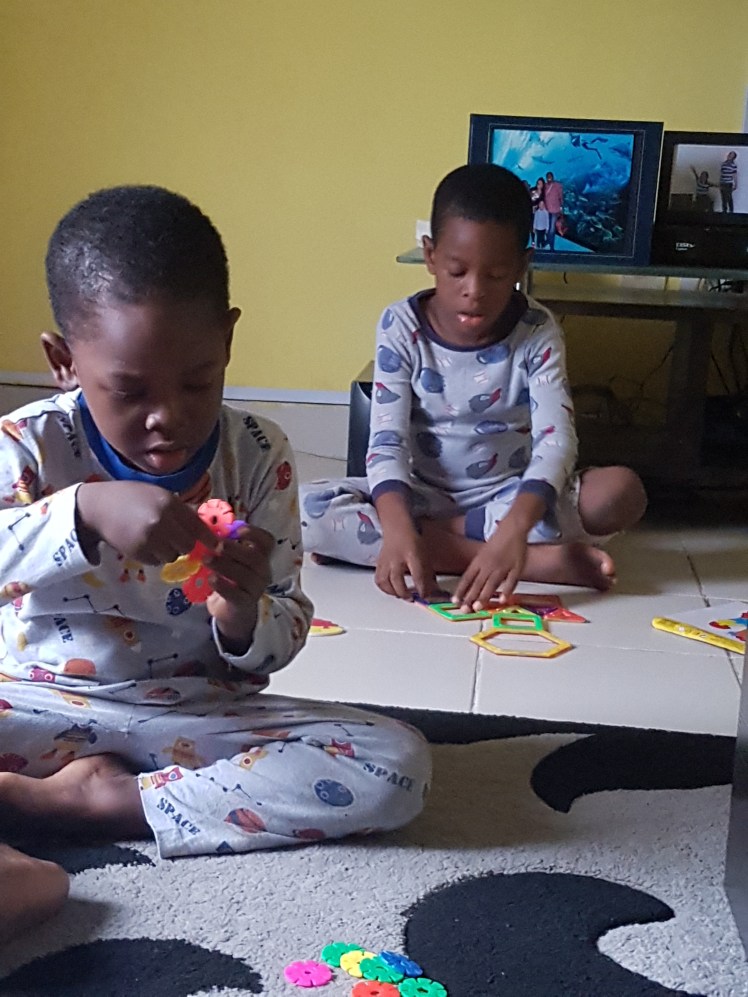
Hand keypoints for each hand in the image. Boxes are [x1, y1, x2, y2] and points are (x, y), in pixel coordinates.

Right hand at [76, 481, 218, 564]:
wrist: (99, 507)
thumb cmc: (132, 497)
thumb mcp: (159, 495)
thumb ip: (181, 511)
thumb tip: (206, 528)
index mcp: (169, 504)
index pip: (197, 527)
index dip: (209, 539)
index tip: (216, 546)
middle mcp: (161, 522)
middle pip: (188, 545)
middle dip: (185, 544)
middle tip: (176, 538)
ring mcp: (148, 539)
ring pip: (172, 556)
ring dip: (169, 551)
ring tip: (156, 539)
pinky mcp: (137, 552)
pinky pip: (156, 562)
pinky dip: (154, 556)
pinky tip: (144, 543)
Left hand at [204, 525, 274, 653]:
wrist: (231, 611)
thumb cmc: (229, 579)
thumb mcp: (229, 561)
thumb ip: (224, 546)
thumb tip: (208, 529)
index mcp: (260, 557)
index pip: (267, 542)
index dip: (255, 534)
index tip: (238, 530)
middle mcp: (263, 572)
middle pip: (256, 558)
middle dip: (234, 549)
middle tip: (215, 546)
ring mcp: (256, 589)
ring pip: (246, 575)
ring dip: (224, 565)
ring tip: (206, 560)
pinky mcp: (244, 603)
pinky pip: (236, 594)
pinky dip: (222, 585)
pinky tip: (211, 579)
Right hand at [375, 527, 435, 599]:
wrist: (397, 527)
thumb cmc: (412, 540)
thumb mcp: (425, 555)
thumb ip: (428, 574)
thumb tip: (432, 590)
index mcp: (412, 554)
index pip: (417, 575)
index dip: (422, 588)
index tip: (426, 596)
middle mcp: (397, 558)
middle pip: (397, 580)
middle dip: (405, 593)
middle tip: (412, 599)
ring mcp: (386, 561)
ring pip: (385, 581)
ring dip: (393, 592)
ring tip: (400, 595)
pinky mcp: (379, 563)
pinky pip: (379, 579)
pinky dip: (384, 587)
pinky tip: (390, 589)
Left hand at [453, 521, 527, 610]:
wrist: (513, 528)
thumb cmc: (498, 541)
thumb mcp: (483, 553)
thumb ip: (478, 568)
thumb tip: (470, 583)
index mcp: (479, 561)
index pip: (467, 578)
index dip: (461, 590)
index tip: (455, 601)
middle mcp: (488, 565)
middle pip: (478, 583)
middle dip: (470, 597)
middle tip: (465, 610)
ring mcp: (503, 566)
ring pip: (492, 583)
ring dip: (484, 596)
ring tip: (478, 607)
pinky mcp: (517, 567)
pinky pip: (512, 580)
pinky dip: (508, 590)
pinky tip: (504, 600)